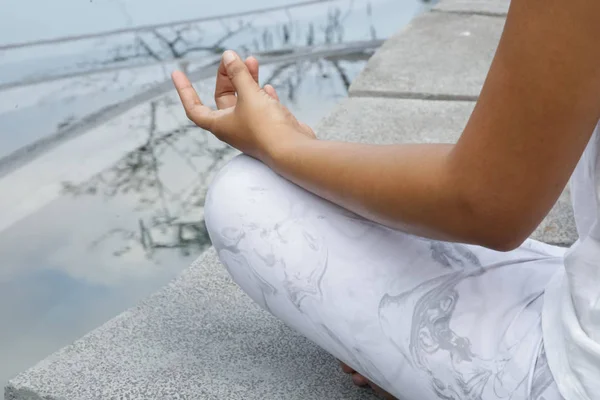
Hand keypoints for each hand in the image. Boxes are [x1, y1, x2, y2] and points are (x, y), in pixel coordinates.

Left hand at [171, 50, 315, 163]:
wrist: (293, 149)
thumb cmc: (266, 127)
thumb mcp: (248, 95)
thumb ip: (238, 74)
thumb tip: (228, 57)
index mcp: (220, 125)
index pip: (194, 108)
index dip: (184, 91)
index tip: (177, 73)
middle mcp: (234, 128)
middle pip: (224, 98)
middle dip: (227, 77)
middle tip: (233, 58)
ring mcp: (253, 129)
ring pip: (245, 100)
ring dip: (247, 81)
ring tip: (252, 61)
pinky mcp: (270, 128)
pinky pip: (263, 108)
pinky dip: (263, 95)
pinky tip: (268, 87)